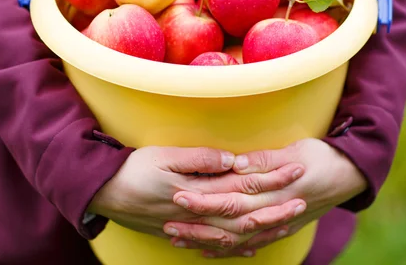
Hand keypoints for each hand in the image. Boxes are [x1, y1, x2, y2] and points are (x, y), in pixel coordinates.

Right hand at [88, 145, 305, 239]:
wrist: (103, 194)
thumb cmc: (133, 170)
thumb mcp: (164, 157)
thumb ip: (200, 160)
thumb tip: (233, 161)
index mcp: (198, 193)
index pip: (244, 186)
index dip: (271, 178)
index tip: (296, 169)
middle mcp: (199, 216)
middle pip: (245, 215)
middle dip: (275, 207)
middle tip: (303, 200)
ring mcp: (191, 229)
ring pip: (234, 235)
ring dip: (261, 229)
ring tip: (285, 223)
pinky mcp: (181, 233)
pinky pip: (215, 246)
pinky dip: (235, 248)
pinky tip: (250, 248)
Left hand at [165, 138, 367, 257]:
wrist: (350, 175)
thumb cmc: (322, 157)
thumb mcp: (296, 151)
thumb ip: (266, 160)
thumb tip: (237, 162)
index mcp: (274, 192)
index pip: (232, 197)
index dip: (205, 198)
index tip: (179, 196)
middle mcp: (272, 213)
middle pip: (228, 222)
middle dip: (197, 223)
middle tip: (168, 221)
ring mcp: (277, 224)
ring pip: (236, 239)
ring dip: (206, 240)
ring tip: (178, 239)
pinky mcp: (280, 229)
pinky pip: (251, 245)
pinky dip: (229, 250)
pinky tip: (208, 250)